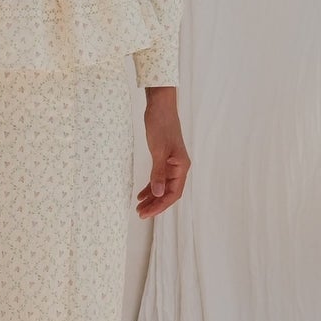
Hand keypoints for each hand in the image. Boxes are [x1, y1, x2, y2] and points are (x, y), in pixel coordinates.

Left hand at [136, 86, 189, 218]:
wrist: (160, 106)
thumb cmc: (161, 125)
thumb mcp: (158, 151)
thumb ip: (158, 173)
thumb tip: (157, 194)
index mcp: (181, 167)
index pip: (172, 193)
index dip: (160, 205)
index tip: (146, 213)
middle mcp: (179, 168)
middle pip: (168, 193)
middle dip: (155, 205)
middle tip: (140, 213)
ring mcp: (172, 163)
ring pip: (162, 186)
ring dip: (152, 197)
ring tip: (139, 207)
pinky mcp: (164, 158)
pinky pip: (159, 178)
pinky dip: (151, 186)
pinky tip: (142, 193)